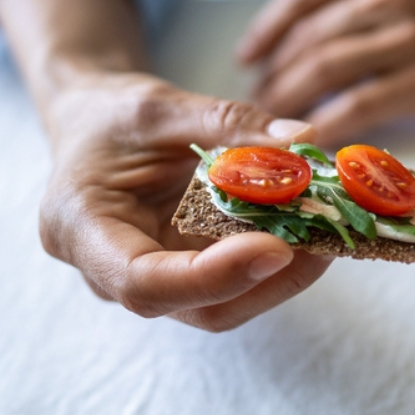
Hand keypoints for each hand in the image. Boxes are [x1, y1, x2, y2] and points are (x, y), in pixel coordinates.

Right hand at [39, 72, 331, 331]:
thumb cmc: (111, 116)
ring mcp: (156, 282)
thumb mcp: (162, 107)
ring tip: (333, 227)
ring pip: (228, 303)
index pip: (143, 283)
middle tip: (328, 237)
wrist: (94, 126)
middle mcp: (112, 274)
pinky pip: (237, 281)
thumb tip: (306, 139)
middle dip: (270, 278)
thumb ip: (229, 123)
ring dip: (287, 272)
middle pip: (198, 307)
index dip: (214, 276)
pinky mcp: (188, 275)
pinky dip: (281, 257)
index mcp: (81, 231)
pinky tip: (316, 226)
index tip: (278, 248)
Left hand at [236, 0, 414, 144]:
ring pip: (323, 69)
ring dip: (288, 104)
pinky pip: (357, 107)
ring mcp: (412, 32)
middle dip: (273, 77)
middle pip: (307, 36)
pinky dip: (323, 129)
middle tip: (257, 108)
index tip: (246, 58)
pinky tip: (306, 146)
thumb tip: (305, 46)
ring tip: (274, 129)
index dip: (266, 29)